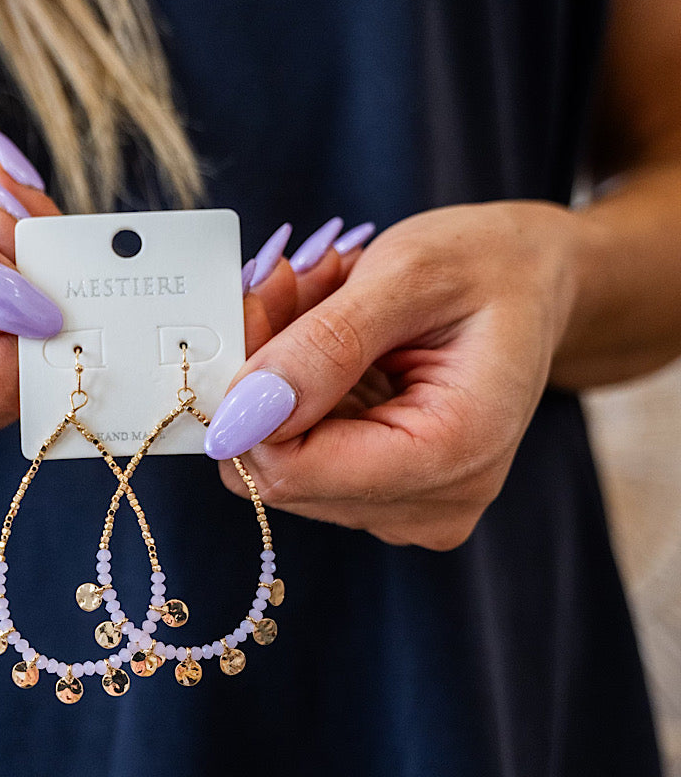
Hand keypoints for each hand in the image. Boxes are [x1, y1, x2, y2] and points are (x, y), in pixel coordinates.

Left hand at [204, 202, 578, 549]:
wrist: (534, 281)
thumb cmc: (489, 267)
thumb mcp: (408, 274)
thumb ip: (324, 346)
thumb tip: (241, 412)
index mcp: (454, 455)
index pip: (294, 471)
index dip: (247, 396)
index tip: (252, 307)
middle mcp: (432, 505)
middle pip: (279, 470)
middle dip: (260, 377)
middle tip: (284, 286)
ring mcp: (407, 509)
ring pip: (279, 460)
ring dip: (275, 376)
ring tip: (322, 300)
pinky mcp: (383, 497)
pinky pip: (300, 455)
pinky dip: (294, 390)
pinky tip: (329, 337)